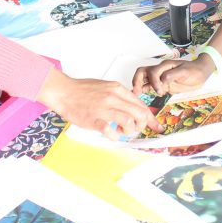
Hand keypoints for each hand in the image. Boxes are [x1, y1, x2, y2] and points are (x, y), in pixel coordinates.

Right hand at [37, 69, 159, 138]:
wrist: (64, 92)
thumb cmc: (83, 90)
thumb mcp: (106, 87)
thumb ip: (119, 96)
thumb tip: (133, 107)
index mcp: (117, 89)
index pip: (141, 104)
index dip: (151, 118)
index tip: (157, 126)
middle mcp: (113, 97)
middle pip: (139, 113)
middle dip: (142, 125)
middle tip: (136, 129)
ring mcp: (104, 108)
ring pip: (129, 121)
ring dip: (129, 130)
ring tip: (122, 130)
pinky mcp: (94, 119)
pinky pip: (111, 131)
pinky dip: (115, 136)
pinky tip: (112, 134)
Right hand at [132, 56, 215, 95]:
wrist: (201, 73)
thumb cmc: (195, 70)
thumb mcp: (185, 72)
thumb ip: (172, 75)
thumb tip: (162, 80)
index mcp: (165, 66)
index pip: (153, 71)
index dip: (154, 81)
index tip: (160, 91)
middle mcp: (160, 71)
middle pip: (142, 72)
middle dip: (138, 81)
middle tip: (137, 92)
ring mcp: (160, 78)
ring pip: (144, 79)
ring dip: (138, 86)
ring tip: (136, 95)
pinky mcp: (162, 85)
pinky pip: (149, 86)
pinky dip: (143, 90)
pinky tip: (140, 96)